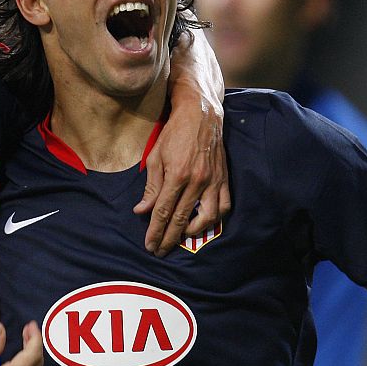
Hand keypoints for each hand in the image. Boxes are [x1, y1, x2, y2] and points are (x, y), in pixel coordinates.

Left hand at [134, 89, 229, 255]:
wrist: (201, 114)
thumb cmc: (174, 133)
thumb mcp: (155, 156)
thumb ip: (151, 186)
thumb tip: (142, 210)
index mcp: (177, 175)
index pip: (163, 211)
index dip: (155, 231)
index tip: (149, 245)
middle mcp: (197, 181)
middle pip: (181, 219)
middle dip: (169, 238)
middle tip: (159, 251)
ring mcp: (213, 181)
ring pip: (207, 217)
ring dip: (193, 231)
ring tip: (180, 236)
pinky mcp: (224, 179)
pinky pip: (224, 206)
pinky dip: (215, 219)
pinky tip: (203, 222)